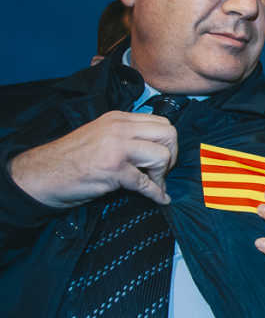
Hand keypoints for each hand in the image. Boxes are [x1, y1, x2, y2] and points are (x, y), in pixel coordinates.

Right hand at [8, 110, 176, 206]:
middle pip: (168, 134)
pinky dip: (156, 194)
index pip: (161, 122)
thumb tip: (159, 147)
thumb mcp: (101, 136)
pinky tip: (160, 198)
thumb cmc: (71, 159)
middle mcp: (119, 128)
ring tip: (153, 183)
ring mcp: (116, 147)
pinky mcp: (113, 170)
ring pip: (162, 156)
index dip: (167, 142)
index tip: (161, 158)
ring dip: (162, 175)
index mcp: (118, 118)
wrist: (41, 174)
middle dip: (171, 155)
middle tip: (161, 170)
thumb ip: (128, 136)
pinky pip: (147, 183)